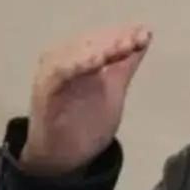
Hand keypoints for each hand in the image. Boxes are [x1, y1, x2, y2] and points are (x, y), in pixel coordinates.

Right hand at [19, 23, 151, 176]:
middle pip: (89, 43)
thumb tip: (144, 32)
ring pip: (74, 54)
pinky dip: (75, 65)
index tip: (144, 34)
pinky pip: (58, 74)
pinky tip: (96, 61)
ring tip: (122, 46)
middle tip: (137, 37)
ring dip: (99, 48)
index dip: (123, 35)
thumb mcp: (113, 88)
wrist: (65, 157)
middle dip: (114, 39)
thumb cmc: (87, 121)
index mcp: (78, 57)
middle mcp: (62, 60)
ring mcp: (52, 75)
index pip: (102, 39)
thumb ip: (124, 62)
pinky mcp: (44, 92)